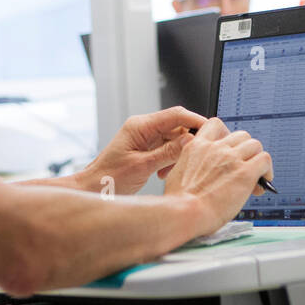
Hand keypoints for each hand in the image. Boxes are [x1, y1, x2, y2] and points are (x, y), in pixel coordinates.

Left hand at [83, 106, 205, 195]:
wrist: (93, 189)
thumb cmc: (109, 178)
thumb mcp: (142, 166)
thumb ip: (168, 153)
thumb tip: (191, 141)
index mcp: (140, 126)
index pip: (175, 115)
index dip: (195, 121)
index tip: (211, 131)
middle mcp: (143, 128)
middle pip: (176, 127)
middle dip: (186, 143)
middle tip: (195, 158)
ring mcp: (144, 138)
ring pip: (173, 139)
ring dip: (177, 155)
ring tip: (170, 172)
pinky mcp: (145, 149)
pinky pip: (166, 149)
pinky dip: (170, 160)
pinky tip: (164, 174)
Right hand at [163, 117, 272, 234]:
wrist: (183, 212)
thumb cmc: (179, 202)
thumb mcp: (178, 173)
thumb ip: (193, 165)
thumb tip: (204, 173)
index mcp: (197, 147)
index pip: (216, 125)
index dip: (227, 135)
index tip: (230, 148)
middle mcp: (215, 148)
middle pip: (241, 135)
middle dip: (245, 150)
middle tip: (245, 167)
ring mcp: (231, 158)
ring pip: (255, 145)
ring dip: (257, 158)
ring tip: (256, 176)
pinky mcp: (245, 173)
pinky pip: (265, 160)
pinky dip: (267, 170)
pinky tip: (261, 184)